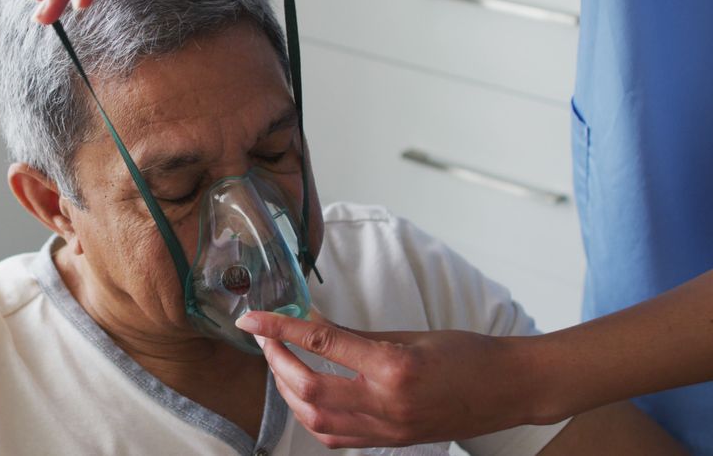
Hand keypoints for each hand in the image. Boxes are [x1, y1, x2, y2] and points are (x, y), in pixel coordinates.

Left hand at [235, 311, 537, 447]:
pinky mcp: (391, 443)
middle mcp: (388, 402)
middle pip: (310, 390)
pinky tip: (306, 396)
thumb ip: (354, 334)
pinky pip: (337, 438)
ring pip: (317, 420)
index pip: (321, 343)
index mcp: (394, 365)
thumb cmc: (468, 353)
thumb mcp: (409, 333)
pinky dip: (311, 417)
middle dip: (277, 363)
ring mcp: (389, 429)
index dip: (280, 329)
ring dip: (289, 392)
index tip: (252, 318)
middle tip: (265, 339)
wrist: (510, 389)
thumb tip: (310, 323)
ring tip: (282, 364)